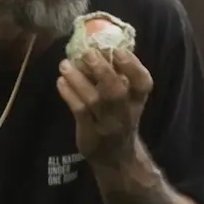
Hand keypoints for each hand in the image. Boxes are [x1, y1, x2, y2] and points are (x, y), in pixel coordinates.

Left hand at [57, 46, 151, 168]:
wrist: (116, 158)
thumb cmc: (118, 119)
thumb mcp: (127, 101)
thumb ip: (118, 77)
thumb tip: (98, 45)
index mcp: (137, 101)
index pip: (143, 83)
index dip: (133, 66)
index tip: (118, 50)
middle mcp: (125, 113)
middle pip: (116, 91)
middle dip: (102, 70)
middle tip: (87, 53)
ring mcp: (107, 125)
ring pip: (94, 101)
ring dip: (78, 80)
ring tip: (65, 64)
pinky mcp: (89, 133)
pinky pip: (79, 111)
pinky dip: (69, 94)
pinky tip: (61, 81)